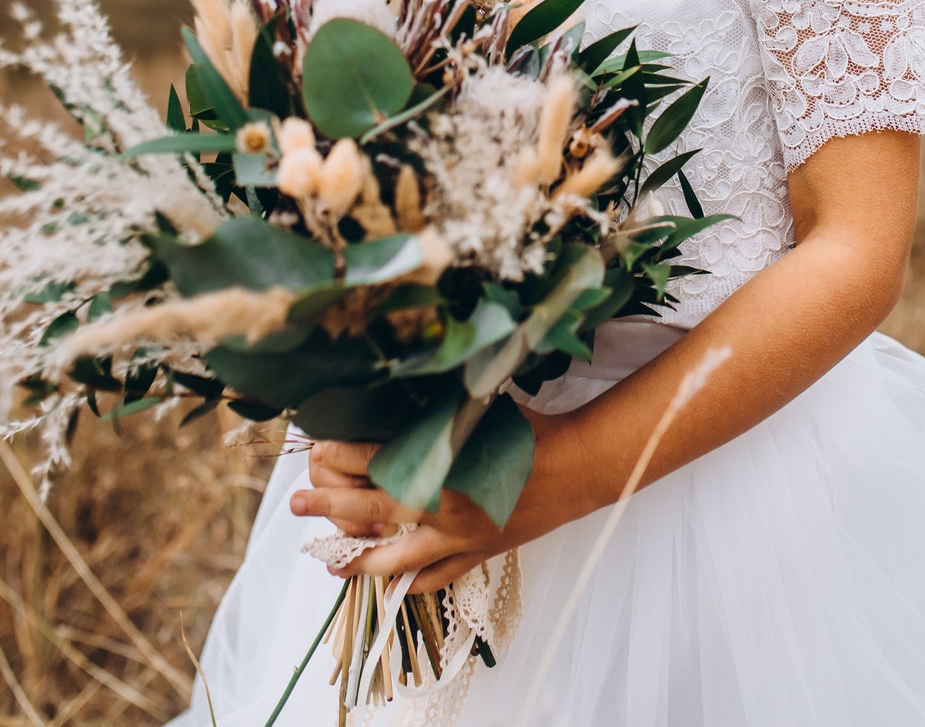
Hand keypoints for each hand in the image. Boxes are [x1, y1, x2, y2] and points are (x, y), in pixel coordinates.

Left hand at [290, 405, 586, 592]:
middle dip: (329, 506)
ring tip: (326, 557)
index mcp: (443, 467)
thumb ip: (439, 409)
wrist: (577, 467)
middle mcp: (445, 509)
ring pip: (396, 560)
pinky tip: (386, 579)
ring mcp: (460, 539)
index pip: (377, 462)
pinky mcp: (478, 554)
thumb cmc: (530, 430)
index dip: (342, 455)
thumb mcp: (481, 407)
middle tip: (295, 501)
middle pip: (372, 513)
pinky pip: (434, 578)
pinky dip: (406, 582)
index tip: (318, 446)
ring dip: (355, 558)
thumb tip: (396, 394)